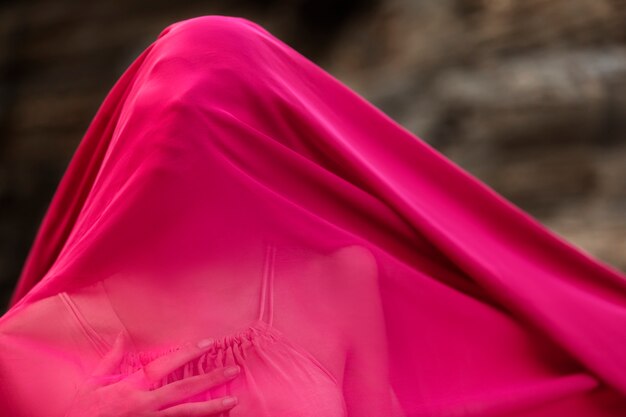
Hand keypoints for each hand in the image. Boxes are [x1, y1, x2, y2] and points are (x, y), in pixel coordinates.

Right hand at [64, 332, 240, 416]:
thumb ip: (111, 360)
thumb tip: (122, 336)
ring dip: (211, 409)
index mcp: (130, 388)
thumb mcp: (92, 384)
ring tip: (234, 402)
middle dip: (210, 380)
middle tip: (233, 371)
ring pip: (186, 415)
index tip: (208, 343)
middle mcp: (143, 405)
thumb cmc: (80, 412)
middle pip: (184, 391)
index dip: (187, 353)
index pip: (165, 365)